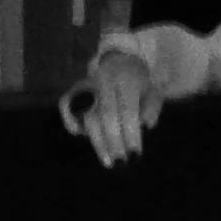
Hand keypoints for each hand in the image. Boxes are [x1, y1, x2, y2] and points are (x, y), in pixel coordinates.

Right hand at [61, 47, 160, 166]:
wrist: (121, 56)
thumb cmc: (140, 81)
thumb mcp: (153, 91)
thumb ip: (152, 108)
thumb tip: (145, 126)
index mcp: (126, 80)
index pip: (127, 111)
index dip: (130, 134)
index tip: (135, 155)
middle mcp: (104, 82)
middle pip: (106, 116)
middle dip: (113, 142)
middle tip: (121, 163)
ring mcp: (89, 85)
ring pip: (88, 115)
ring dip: (98, 141)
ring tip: (108, 161)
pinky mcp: (77, 88)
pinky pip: (66, 102)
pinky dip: (69, 119)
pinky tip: (78, 134)